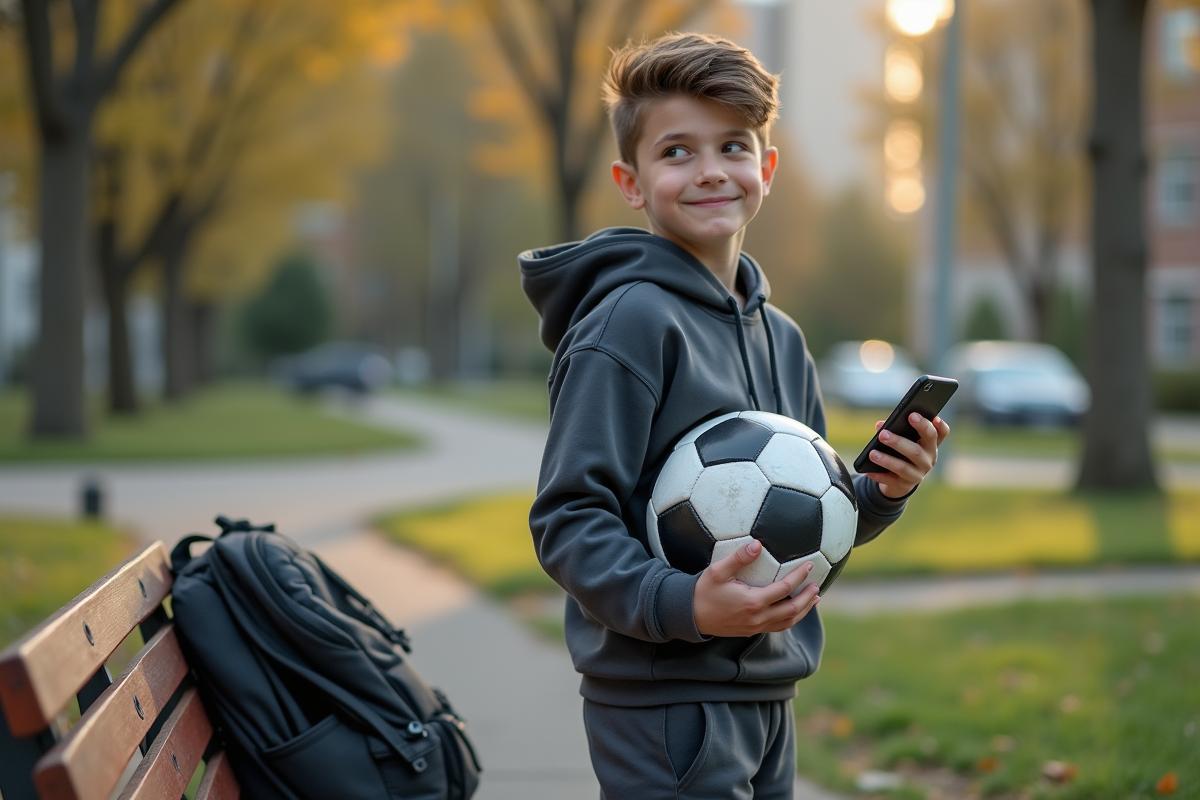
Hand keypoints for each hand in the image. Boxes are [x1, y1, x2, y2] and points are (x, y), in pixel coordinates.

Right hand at [693, 539, 820, 637]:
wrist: (689, 616)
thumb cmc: (703, 591)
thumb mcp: (717, 571)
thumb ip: (738, 558)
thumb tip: (757, 544)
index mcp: (752, 602)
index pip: (784, 588)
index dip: (799, 577)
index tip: (809, 566)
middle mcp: (757, 617)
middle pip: (792, 609)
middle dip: (808, 597)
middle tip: (817, 584)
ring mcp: (755, 627)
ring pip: (787, 622)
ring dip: (803, 611)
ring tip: (814, 599)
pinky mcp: (750, 631)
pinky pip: (777, 628)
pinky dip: (790, 619)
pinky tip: (793, 611)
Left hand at [864, 413, 949, 497]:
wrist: (900, 481)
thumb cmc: (902, 452)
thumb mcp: (904, 441)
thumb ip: (894, 430)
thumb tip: (880, 425)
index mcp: (931, 444)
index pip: (940, 434)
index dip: (936, 425)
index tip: (918, 415)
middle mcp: (928, 460)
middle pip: (917, 451)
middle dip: (898, 442)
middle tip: (883, 434)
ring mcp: (918, 474)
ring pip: (903, 467)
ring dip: (887, 460)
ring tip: (872, 453)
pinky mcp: (904, 485)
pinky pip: (890, 480)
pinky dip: (879, 475)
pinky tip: (868, 471)